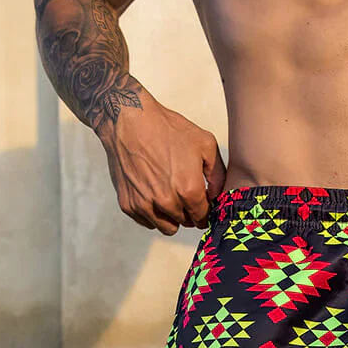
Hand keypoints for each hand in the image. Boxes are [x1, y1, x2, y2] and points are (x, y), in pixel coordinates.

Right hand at [96, 89, 226, 234]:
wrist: (128, 120)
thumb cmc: (168, 129)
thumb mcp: (205, 144)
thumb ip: (219, 175)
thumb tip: (219, 197)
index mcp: (188, 190)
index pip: (203, 217)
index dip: (206, 210)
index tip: (202, 201)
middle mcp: (167, 202)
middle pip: (186, 223)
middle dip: (189, 211)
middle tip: (184, 191)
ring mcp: (145, 205)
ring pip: (167, 228)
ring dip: (172, 217)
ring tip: (169, 194)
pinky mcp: (128, 205)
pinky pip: (147, 221)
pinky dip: (152, 212)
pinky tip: (152, 192)